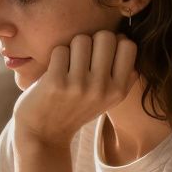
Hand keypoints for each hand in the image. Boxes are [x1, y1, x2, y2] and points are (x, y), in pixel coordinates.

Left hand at [13, 30, 138, 146]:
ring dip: (71, 48)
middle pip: (105, 36)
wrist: (43, 134)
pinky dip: (55, 57)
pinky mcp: (56, 83)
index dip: (113, 42)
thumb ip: (123, 76)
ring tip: (67, 65)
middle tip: (81, 57)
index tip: (100, 53)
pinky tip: (53, 71)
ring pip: (81, 40)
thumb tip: (127, 42)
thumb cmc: (74, 109)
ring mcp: (79, 86)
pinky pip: (60, 50)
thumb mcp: (106, 100)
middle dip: (91, 41)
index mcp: (118, 91)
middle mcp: (102, 88)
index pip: (128, 46)